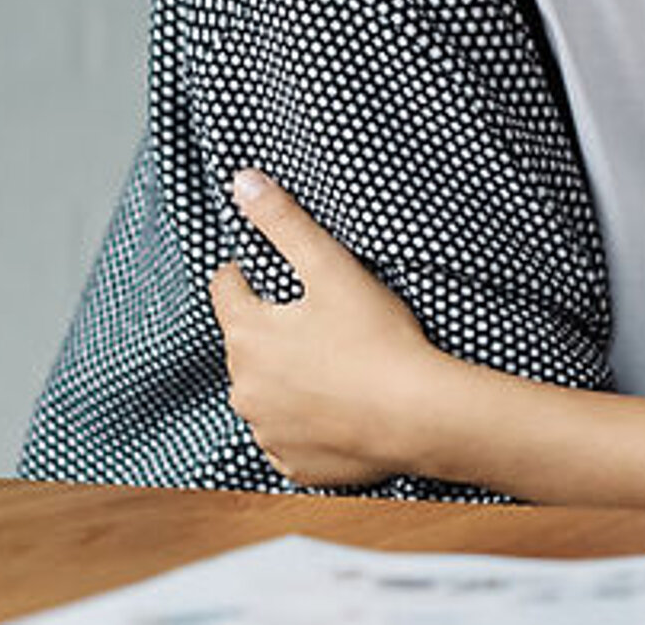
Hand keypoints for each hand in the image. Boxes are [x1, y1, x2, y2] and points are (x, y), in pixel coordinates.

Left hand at [208, 168, 450, 486]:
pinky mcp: (292, 463)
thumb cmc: (377, 337)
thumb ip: (283, 221)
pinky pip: (286, 435)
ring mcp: (267, 431)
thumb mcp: (331, 267)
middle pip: (245, 343)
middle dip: (271, 329)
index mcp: (248, 335)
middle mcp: (245, 388)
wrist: (418, 414)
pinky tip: (338, 405)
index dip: (247, 275)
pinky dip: (304, 420)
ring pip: (264, 392)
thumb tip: (242, 181)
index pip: (225, 290)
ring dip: (285, 377)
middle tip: (320, 318)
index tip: (273, 273)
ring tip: (333, 362)